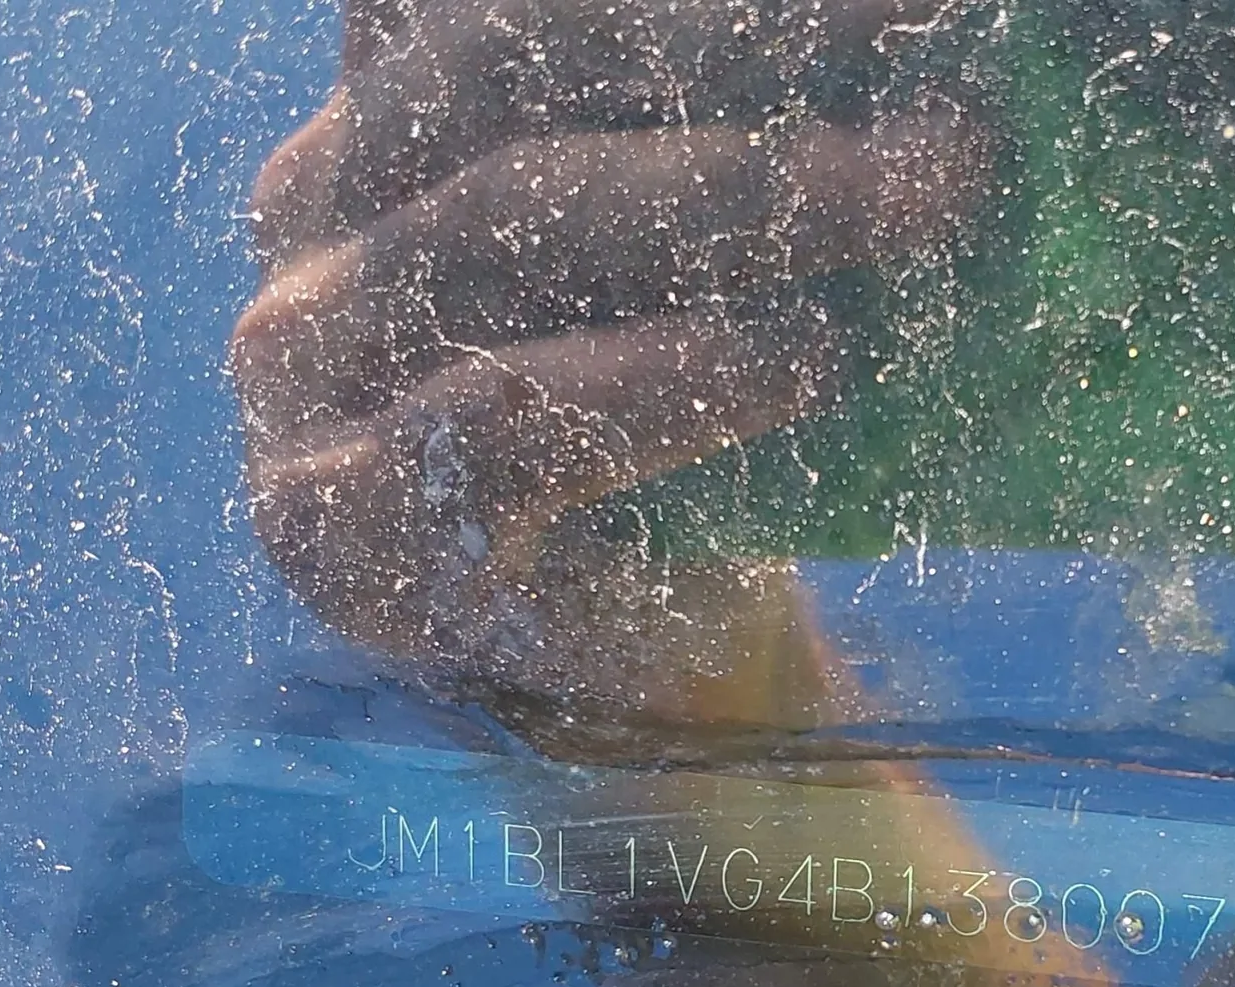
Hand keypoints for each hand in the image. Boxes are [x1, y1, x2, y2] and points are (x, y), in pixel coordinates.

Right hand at [233, 0, 989, 715]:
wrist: (664, 673)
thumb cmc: (700, 431)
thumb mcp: (704, 255)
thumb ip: (713, 140)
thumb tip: (895, 43)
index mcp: (388, 117)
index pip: (505, 8)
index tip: (892, 0)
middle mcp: (313, 216)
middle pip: (496, 78)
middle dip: (734, 59)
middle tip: (937, 99)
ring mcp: (297, 370)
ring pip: (496, 224)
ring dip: (735, 198)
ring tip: (916, 200)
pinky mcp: (334, 522)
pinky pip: (503, 415)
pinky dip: (666, 377)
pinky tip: (800, 363)